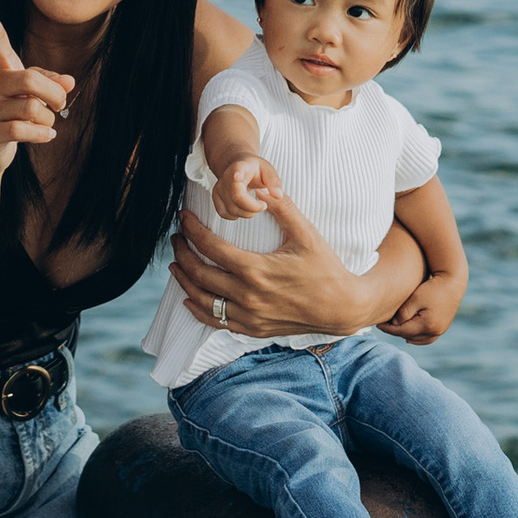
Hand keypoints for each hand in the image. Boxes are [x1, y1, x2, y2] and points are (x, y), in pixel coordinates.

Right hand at [0, 8, 69, 181]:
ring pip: (32, 108)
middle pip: (29, 79)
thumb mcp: (29, 94)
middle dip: (54, 94)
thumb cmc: (9, 115)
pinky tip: (46, 136)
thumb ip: (49, 83)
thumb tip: (69, 81)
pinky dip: (43, 134)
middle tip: (59, 104)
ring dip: (49, 119)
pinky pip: (24, 129)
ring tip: (45, 123)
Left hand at [171, 187, 381, 337]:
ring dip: (184, 282)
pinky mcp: (254, 329)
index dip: (192, 231)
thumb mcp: (306, 233)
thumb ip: (283, 208)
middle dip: (182, 254)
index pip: (211, 248)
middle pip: (200, 275)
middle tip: (175, 239)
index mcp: (256, 270)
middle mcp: (248, 296)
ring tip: (176, 264)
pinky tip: (189, 300)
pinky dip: (199, 310)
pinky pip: (218, 322)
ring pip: (203, 301)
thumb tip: (262, 188)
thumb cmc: (325, 268)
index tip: (183, 218)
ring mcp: (249, 316)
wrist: (342, 307)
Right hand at [213, 151, 278, 220]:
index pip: (238, 171)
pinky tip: (243, 207)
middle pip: (238, 198)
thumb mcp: (268, 170)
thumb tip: (278, 196)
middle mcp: (226, 177)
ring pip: (232, 209)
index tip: (237, 175)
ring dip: (247, 213)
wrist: (238, 167)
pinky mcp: (215, 198)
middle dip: (253, 207)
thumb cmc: (254, 169)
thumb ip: (274, 182)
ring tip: (254, 205)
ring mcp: (219, 188)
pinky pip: (225, 214)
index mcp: (241, 167)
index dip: (237, 174)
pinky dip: (237, 215)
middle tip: (263, 205)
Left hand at [383, 274, 463, 341]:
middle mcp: (435, 331)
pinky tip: (409, 337)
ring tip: (394, 331)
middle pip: (410, 336)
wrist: (453, 282)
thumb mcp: (415, 298)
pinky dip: (418, 339)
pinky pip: (428, 339)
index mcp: (427, 325)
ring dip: (406, 336)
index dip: (389, 329)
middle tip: (384, 326)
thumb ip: (404, 313)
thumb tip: (394, 325)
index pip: (403, 331)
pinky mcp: (443, 327)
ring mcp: (441, 330)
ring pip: (419, 340)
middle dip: (396, 332)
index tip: (378, 324)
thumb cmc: (433, 287)